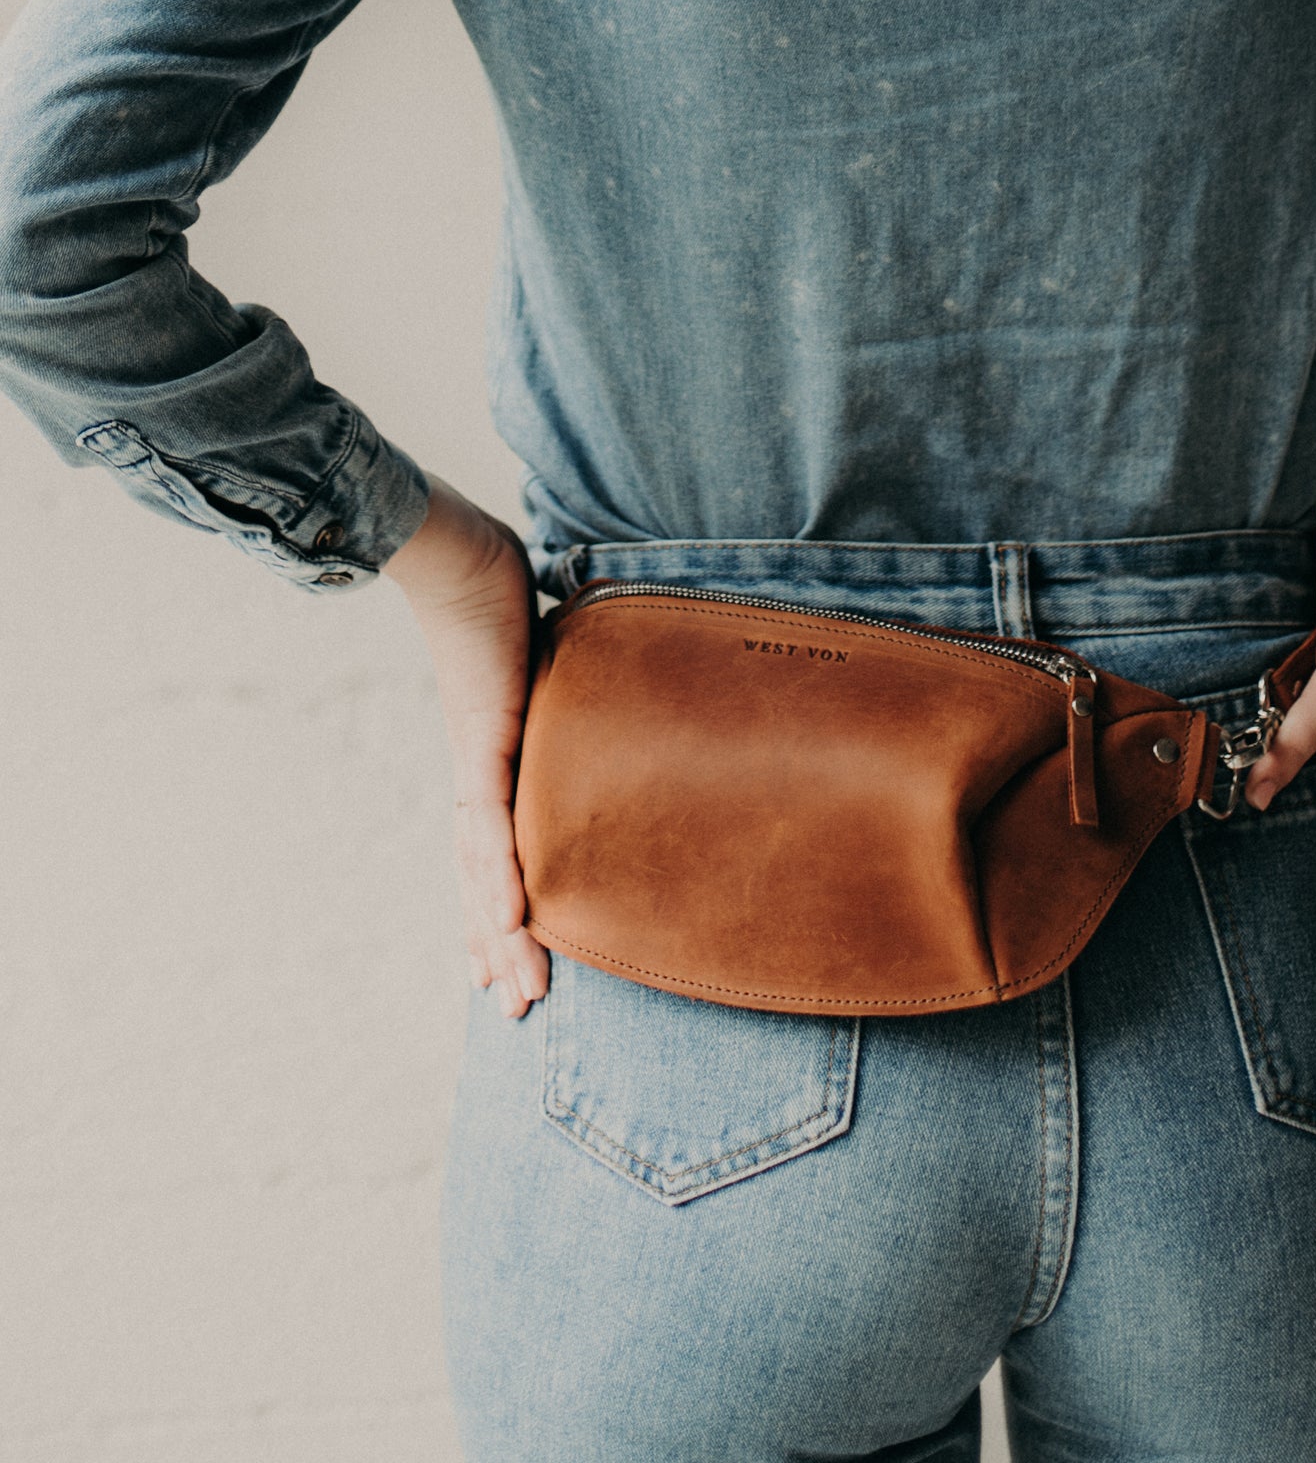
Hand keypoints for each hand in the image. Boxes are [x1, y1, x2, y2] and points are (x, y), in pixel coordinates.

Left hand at [383, 476, 548, 1018]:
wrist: (451, 550)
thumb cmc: (494, 585)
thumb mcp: (551, 653)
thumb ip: (576, 678)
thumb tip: (621, 676)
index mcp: (493, 759)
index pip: (492, 849)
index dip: (499, 906)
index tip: (506, 959)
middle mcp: (479, 772)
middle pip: (482, 878)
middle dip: (499, 945)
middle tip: (515, 1007)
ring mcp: (478, 759)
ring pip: (484, 869)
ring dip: (501, 934)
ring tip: (517, 990)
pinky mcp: (483, 738)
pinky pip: (491, 821)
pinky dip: (499, 873)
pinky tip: (507, 920)